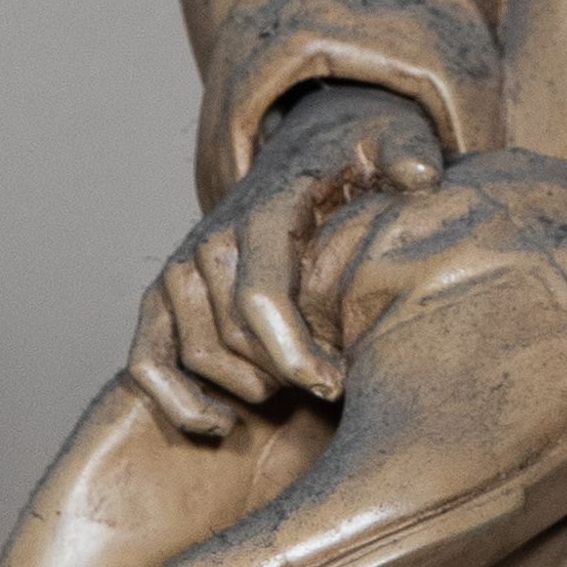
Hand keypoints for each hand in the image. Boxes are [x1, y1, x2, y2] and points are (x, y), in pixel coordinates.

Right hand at [128, 82, 444, 439]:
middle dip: (288, 374)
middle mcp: (211, 242)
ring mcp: (179, 271)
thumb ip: (407, 154)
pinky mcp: (162, 299)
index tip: (337, 384)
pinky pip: (147, 362)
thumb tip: (419, 176)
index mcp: (264, 214)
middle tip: (336, 383)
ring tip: (300, 389)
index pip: (261, 299)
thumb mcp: (389, 140)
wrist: (305, 152)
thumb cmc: (353, 160)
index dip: (296, 356)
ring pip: (201, 358)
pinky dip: (177, 402)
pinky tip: (223, 426)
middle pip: (238, 339)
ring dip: (251, 389)